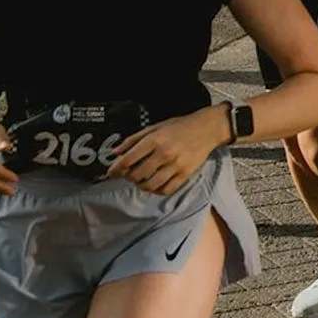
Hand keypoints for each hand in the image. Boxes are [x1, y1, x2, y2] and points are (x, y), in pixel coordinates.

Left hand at [108, 108, 225, 195]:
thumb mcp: (155, 127)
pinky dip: (156, 191)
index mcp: (155, 139)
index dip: (116, 168)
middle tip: (127, 174)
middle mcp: (164, 153)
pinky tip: (154, 185)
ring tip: (140, 180)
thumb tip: (115, 152)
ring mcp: (175, 165)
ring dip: (141, 185)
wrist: (207, 128)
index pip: (129, 159)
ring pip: (150, 185)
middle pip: (137, 175)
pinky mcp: (185, 174)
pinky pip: (166, 190)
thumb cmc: (179, 126)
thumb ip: (134, 139)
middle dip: (128, 177)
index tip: (110, 173)